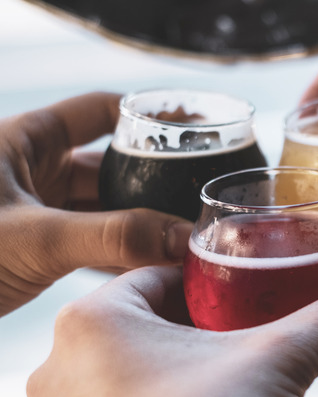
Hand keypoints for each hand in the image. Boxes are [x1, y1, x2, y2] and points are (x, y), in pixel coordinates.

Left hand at [0, 93, 192, 315]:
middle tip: (197, 198)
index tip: (196, 132)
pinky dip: (119, 255)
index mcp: (26, 141)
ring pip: (103, 209)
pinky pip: (89, 243)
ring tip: (182, 239)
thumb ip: (113, 236)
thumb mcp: (33, 237)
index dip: (150, 116)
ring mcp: (34, 211)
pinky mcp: (33, 249)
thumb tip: (182, 237)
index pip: (103, 112)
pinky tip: (149, 269)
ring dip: (140, 225)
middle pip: (112, 166)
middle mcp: (32, 170)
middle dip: (154, 183)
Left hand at [27, 266, 317, 396]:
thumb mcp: (276, 365)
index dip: (213, 282)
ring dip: (183, 376)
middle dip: (204, 333)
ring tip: (231, 387)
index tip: (247, 293)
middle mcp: (64, 368)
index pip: (163, 276)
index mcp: (97, 321)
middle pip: (152, 326)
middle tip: (247, 342)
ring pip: (135, 375)